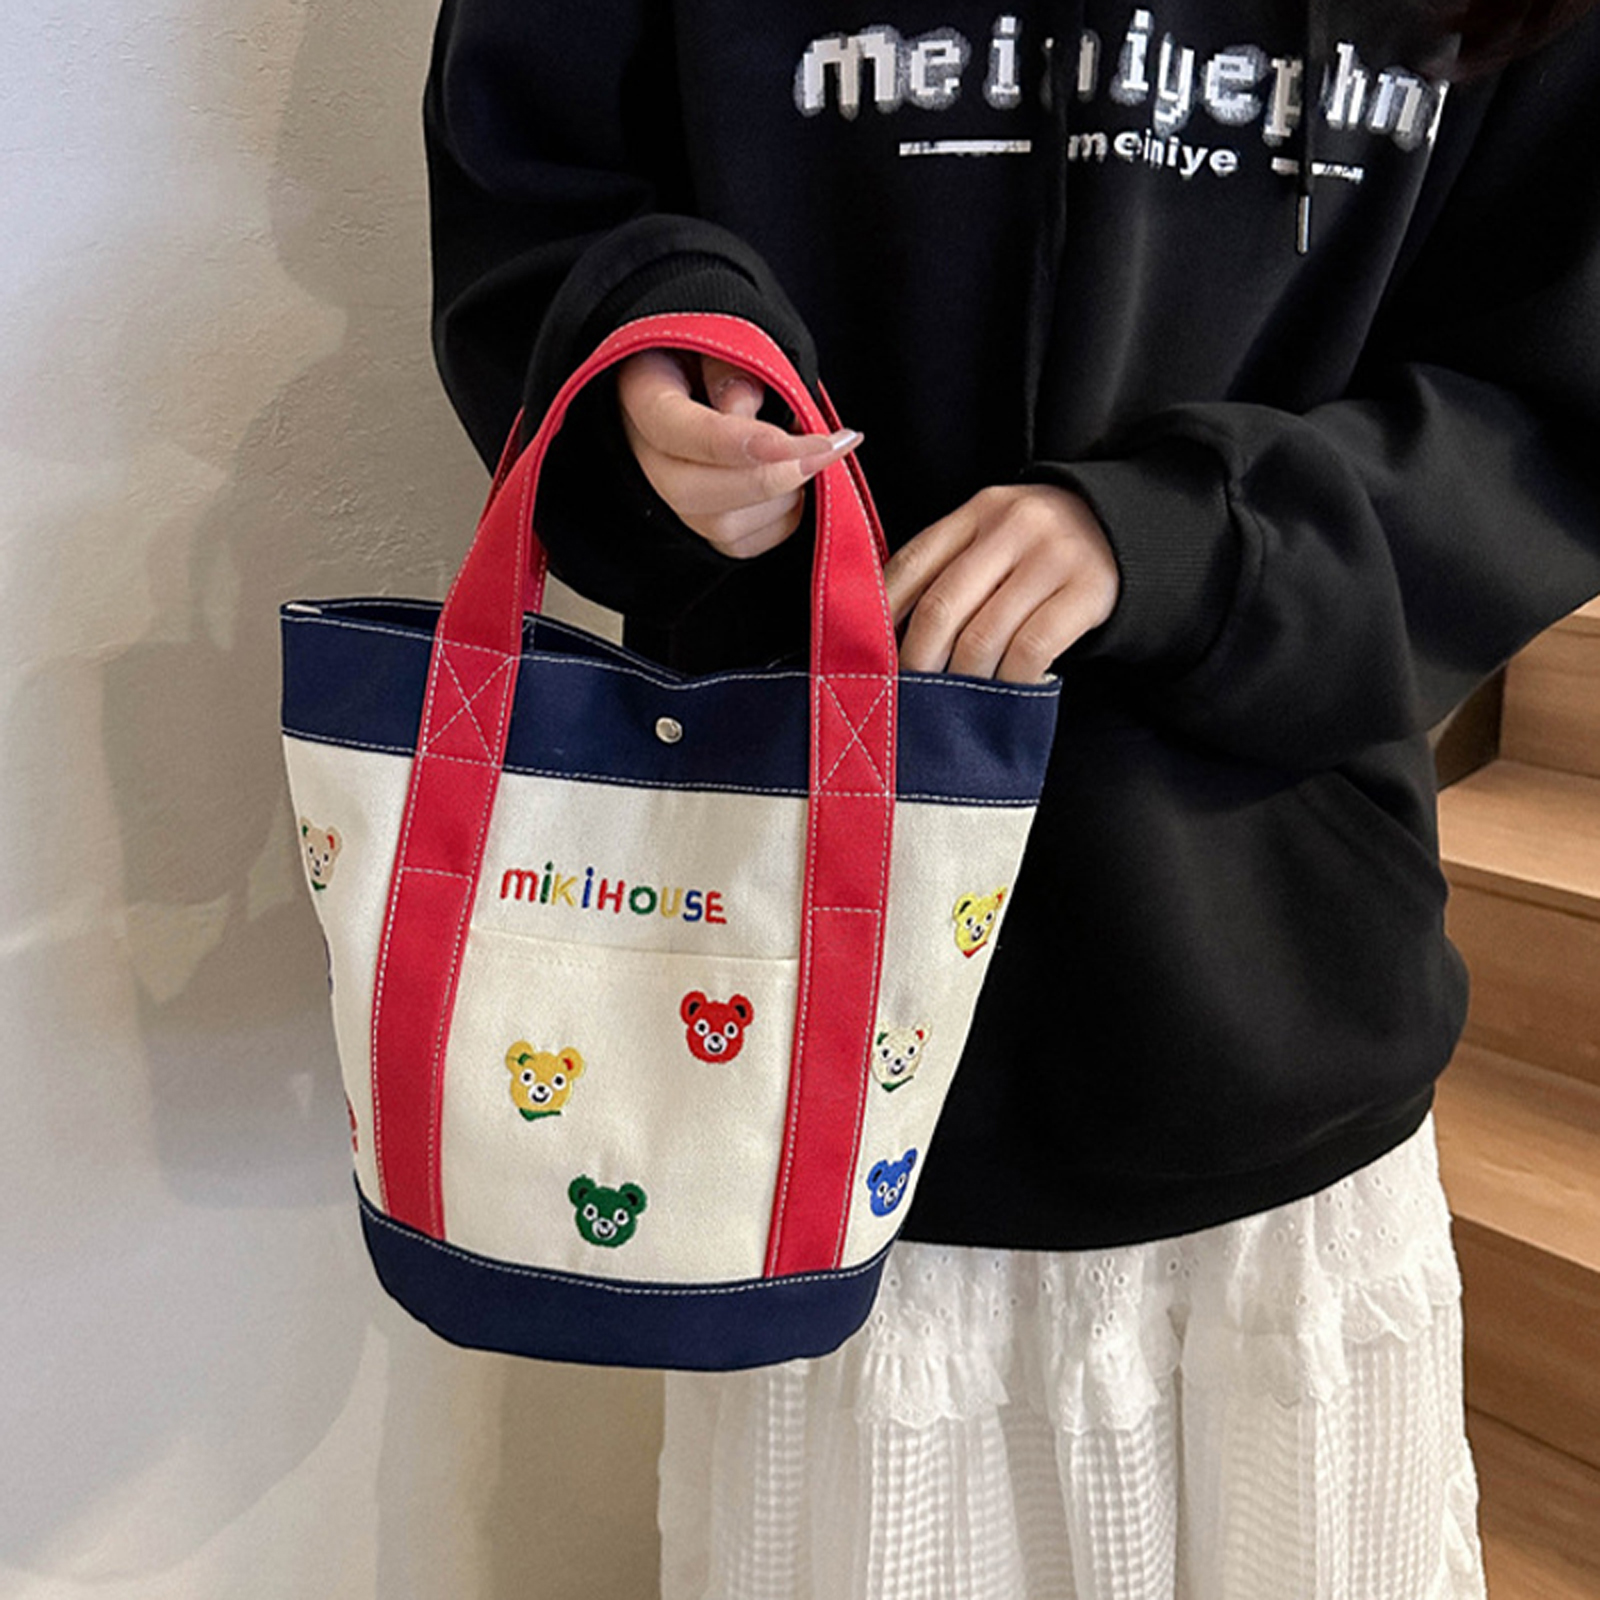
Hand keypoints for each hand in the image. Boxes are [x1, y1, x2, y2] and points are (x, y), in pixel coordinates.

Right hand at [617, 350, 861, 558]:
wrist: (703, 368)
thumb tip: (743, 410)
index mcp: (642, 393)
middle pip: (691, 492)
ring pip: (720, 526)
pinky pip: (742, 545)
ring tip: (811, 452)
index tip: (798, 441)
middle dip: (769, 478)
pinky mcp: (701, 524)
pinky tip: (798, 482)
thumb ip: (728, 365)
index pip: (674, 429)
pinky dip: (782, 519)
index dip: (736, 442)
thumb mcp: (721, 332)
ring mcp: (670, 496)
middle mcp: (644, 454)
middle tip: (827, 449)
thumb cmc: (715, 348)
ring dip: (781, 497)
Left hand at [883, 484, 1118, 682]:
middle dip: (918, 662)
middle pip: (943, 606)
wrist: (1133, 534)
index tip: (867, 654)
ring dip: (963, 680)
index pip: (912, 563)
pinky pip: (1031, 649)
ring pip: (984, 635)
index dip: (882, 615)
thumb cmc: (1044, 551)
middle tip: (909, 695)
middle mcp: (1013, 526)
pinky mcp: (1088, 590)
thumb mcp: (996, 540)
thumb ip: (950, 569)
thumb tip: (886, 634)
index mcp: (978, 510)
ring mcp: (1053, 556)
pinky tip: (1004, 693)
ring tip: (953, 702)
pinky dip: (1010, 681)